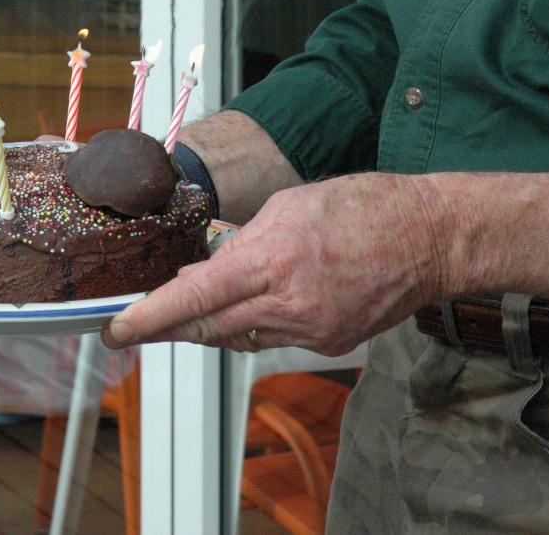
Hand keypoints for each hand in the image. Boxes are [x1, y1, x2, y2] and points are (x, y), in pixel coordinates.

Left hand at [100, 172, 450, 353]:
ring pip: (238, 336)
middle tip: (142, 318)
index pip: (193, 298)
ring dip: (214, 320)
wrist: (431, 238)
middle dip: (170, 324)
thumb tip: (205, 273)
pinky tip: (264, 298)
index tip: (117, 329)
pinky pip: (273, 338)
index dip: (148, 318)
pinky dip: (256, 321)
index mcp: (273, 262)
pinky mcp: (329, 344)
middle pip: (207, 328)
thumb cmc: (365, 207)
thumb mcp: (290, 206)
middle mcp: (289, 305)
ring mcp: (311, 331)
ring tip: (207, 294)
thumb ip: (242, 244)